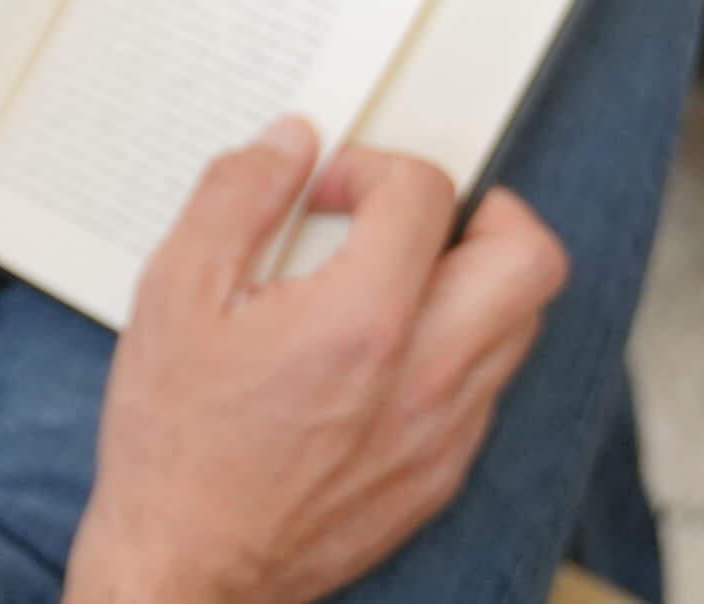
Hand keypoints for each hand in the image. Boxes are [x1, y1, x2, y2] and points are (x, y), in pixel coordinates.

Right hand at [66, 118, 568, 603]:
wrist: (189, 567)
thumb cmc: (174, 440)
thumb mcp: (173, 294)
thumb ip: (235, 199)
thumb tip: (288, 141)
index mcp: (361, 321)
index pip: (425, 195)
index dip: (372, 165)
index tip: (324, 190)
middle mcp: (426, 377)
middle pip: (529, 257)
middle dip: (480, 209)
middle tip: (413, 213)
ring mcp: (445, 432)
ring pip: (521, 323)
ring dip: (474, 276)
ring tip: (397, 275)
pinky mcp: (442, 473)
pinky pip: (488, 383)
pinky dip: (456, 343)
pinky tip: (384, 348)